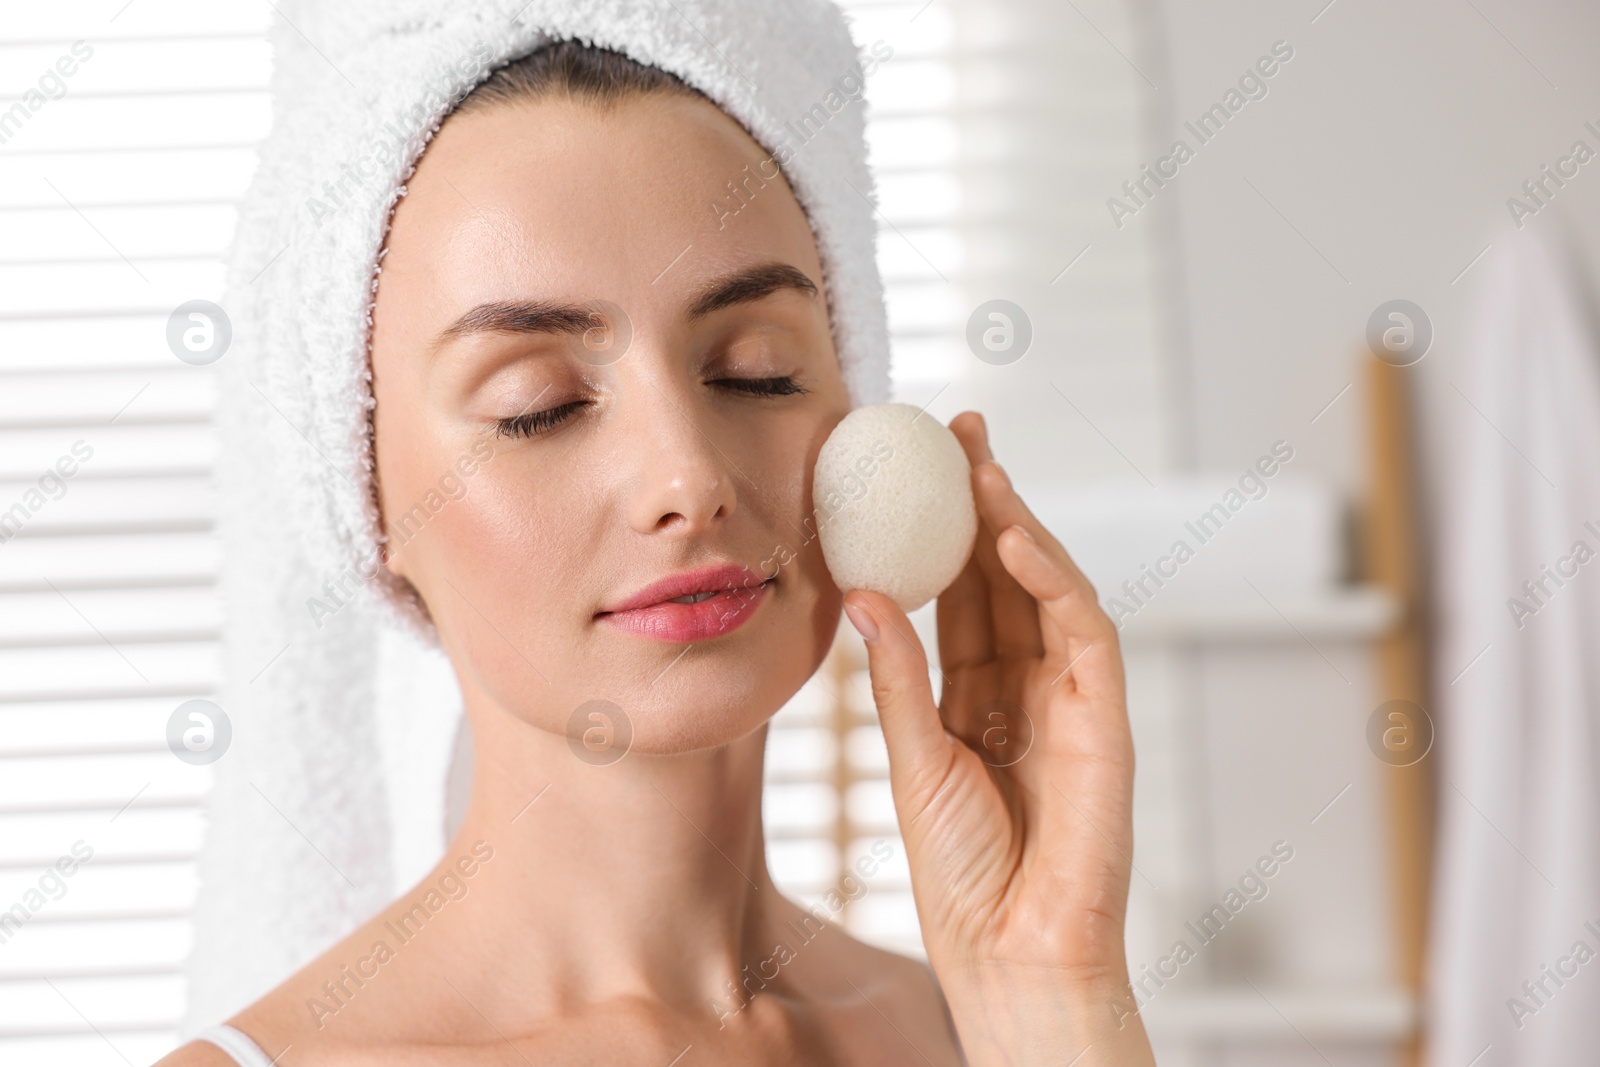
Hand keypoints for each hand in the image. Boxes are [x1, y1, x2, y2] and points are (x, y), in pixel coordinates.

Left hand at [841, 412, 1154, 1066]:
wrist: (1009, 946)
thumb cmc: (959, 871)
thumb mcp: (912, 759)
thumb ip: (898, 677)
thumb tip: (862, 594)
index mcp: (973, 697)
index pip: (959, 594)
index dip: (940, 532)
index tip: (911, 469)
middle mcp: (1023, 685)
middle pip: (1004, 574)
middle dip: (984, 499)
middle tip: (958, 429)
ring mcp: (1067, 695)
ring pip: (1046, 587)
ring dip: (1017, 521)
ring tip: (981, 463)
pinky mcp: (1103, 713)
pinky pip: (1083, 628)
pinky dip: (1053, 579)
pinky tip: (1012, 537)